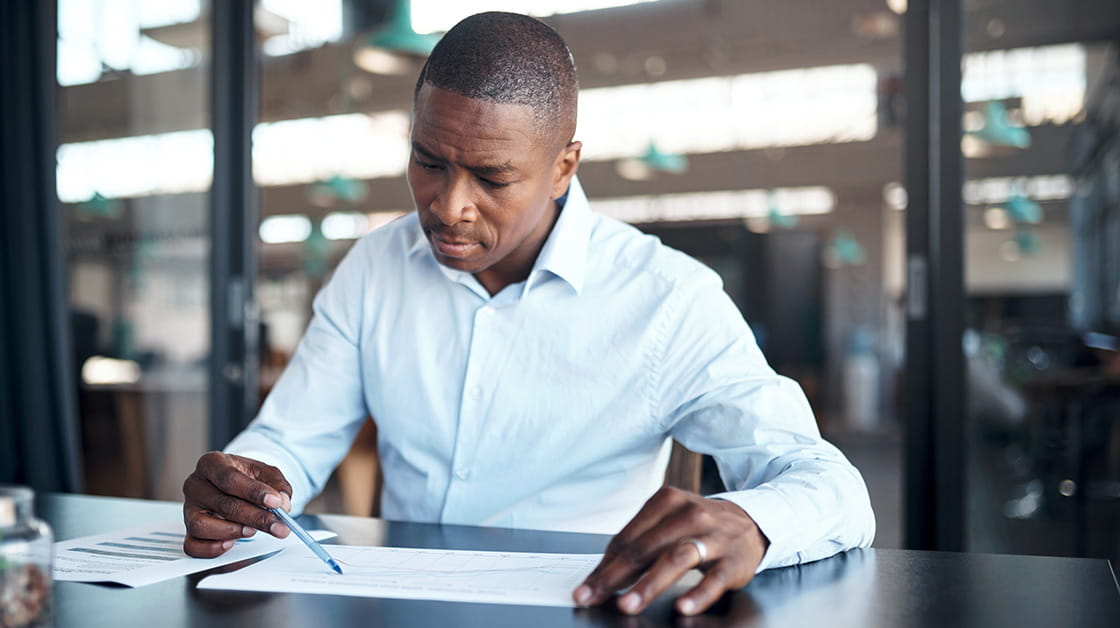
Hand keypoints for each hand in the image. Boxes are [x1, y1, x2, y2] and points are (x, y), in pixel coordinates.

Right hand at [182, 452, 293, 557]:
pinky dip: (212, 548)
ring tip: (252, 530)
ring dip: (232, 531)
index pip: (230, 478)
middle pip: (222, 504)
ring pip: (202, 525)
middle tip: (277, 526)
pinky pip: (192, 545)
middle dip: (255, 517)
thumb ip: (277, 486)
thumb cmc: (246, 477)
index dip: (253, 492)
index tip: (275, 502)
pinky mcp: (187, 529)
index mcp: (212, 463)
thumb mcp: (266, 473)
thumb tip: (282, 504)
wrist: (233, 485)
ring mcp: (189, 508)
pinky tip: (231, 543)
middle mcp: (195, 484)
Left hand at [573, 486, 768, 615]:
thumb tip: (604, 573)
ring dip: (649, 584)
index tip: (586, 587)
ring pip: (676, 559)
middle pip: (646, 548)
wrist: (751, 522)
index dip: (604, 565)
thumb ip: (641, 542)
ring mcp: (713, 536)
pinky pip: (714, 578)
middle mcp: (689, 514)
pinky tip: (683, 607)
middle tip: (592, 597)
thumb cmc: (699, 525)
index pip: (628, 537)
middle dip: (615, 576)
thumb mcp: (670, 521)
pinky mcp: (734, 560)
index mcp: (667, 501)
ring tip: (628, 604)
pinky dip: (698, 594)